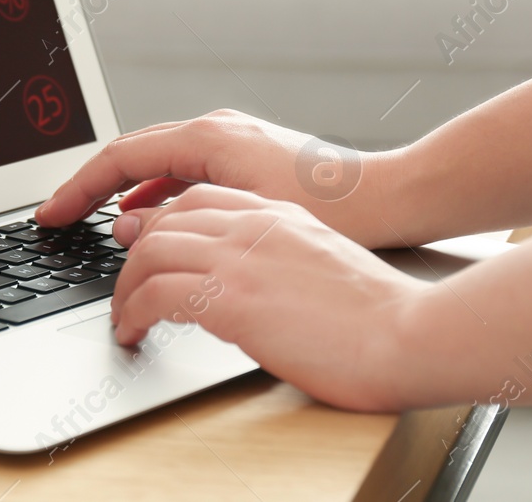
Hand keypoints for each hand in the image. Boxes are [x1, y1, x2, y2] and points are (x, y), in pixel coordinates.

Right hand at [34, 110, 393, 246]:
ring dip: (125, 192)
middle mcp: (217, 129)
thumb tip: (126, 226)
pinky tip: (151, 221)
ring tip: (97, 225)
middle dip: (92, 187)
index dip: (78, 188)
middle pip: (133, 154)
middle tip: (59, 218)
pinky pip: (183, 171)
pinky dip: (157, 194)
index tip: (50, 216)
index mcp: (209, 137)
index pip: (121, 158)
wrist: (392, 197)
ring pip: (158, 163)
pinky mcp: (247, 155)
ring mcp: (232, 139)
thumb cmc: (332, 207)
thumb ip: (177, 220)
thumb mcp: (243, 217)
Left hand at [108, 185, 424, 410]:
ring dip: (125, 287)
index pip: (197, 198)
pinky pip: (155, 293)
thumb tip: (251, 282)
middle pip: (164, 220)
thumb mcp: (321, 267)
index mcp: (278, 214)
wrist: (408, 334)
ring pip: (149, 251)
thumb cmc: (378, 315)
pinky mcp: (231, 296)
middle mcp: (254, 224)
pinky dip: (131, 312)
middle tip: (124, 288)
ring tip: (123, 316)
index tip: (144, 246)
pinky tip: (132, 332)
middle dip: (132, 254)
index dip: (160, 221)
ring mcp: (240, 257)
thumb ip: (279, 259)